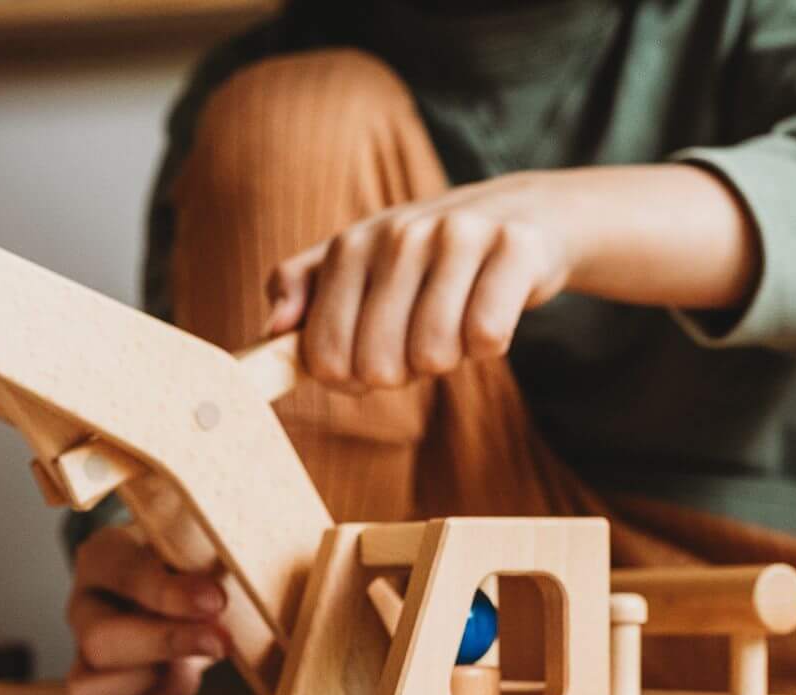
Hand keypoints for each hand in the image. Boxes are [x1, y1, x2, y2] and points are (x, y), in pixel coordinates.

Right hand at [65, 523, 229, 694]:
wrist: (188, 583)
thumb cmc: (193, 557)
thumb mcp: (198, 543)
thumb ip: (203, 559)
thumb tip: (217, 600)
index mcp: (103, 557)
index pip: (120, 573)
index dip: (166, 592)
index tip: (214, 600)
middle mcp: (84, 607)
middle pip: (99, 640)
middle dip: (164, 644)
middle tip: (220, 641)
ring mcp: (86, 655)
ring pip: (92, 689)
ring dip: (159, 679)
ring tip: (207, 653)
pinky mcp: (109, 691)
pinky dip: (174, 692)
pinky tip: (192, 669)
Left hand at [264, 165, 758, 390]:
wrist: (525, 215)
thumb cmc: (430, 257)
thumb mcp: (360, 264)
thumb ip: (304, 292)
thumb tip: (271, 329)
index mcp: (351, 245)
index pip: (326, 355)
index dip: (350, 379)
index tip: (372, 361)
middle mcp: (400, 235)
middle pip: (379, 365)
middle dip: (402, 372)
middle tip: (421, 343)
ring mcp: (459, 236)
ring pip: (434, 355)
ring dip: (449, 359)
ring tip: (456, 324)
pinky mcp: (515, 248)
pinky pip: (487, 338)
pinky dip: (490, 344)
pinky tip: (492, 310)